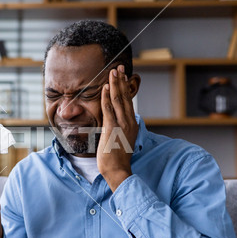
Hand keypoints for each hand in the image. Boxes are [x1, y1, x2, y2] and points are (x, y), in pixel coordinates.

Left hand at [97, 65, 137, 190]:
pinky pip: (108, 108)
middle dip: (121, 81)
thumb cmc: (117, 159)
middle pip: (125, 97)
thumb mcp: (121, 141)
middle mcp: (129, 122)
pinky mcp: (112, 128)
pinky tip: (104, 87)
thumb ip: (119, 129)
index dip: (125, 88)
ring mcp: (121, 124)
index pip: (128, 102)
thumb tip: (115, 123)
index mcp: (132, 124)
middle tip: (119, 67)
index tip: (123, 76)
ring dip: (115, 84)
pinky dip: (106, 96)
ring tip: (113, 71)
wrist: (118, 170)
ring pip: (118, 99)